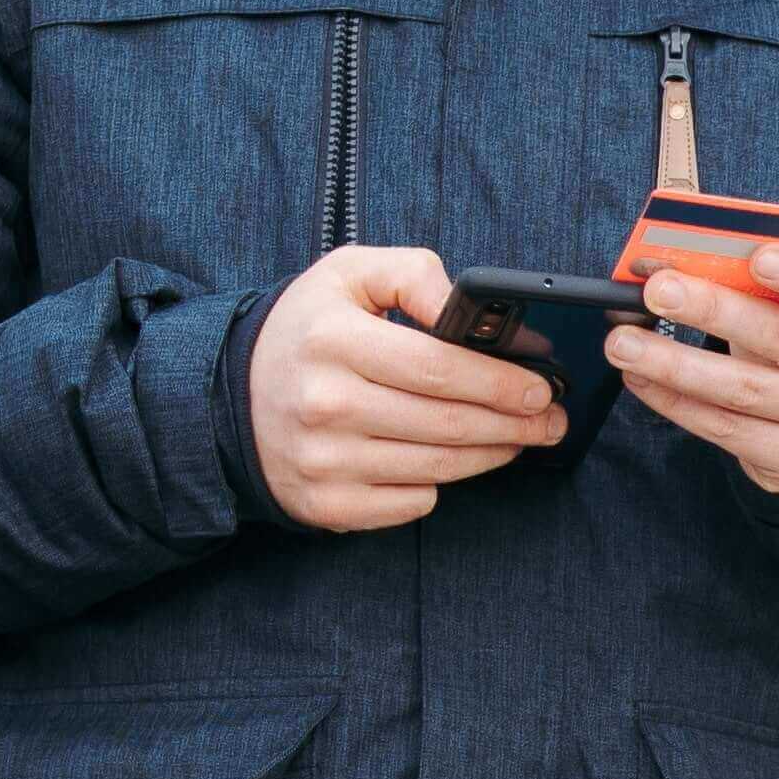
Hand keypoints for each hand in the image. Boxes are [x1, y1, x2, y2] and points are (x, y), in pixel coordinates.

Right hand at [249, 244, 562, 530]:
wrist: (230, 395)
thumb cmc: (307, 331)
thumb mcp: (348, 275)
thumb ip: (413, 274)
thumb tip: (469, 308)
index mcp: (331, 339)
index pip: (439, 367)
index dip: (501, 381)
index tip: (540, 385)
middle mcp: (324, 403)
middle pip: (449, 424)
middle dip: (515, 423)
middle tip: (548, 418)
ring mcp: (324, 461)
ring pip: (440, 468)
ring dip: (493, 455)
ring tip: (516, 438)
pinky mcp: (327, 504)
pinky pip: (413, 502)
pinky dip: (439, 483)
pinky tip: (444, 459)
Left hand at [612, 238, 778, 494]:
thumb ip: (764, 273)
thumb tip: (678, 255)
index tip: (759, 257)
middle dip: (713, 312)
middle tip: (657, 291)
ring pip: (747, 391)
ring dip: (675, 364)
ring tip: (622, 342)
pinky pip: (730, 431)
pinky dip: (677, 402)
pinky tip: (640, 378)